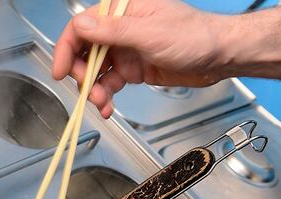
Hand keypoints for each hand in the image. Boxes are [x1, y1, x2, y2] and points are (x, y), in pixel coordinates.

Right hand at [52, 0, 226, 117]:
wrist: (220, 56)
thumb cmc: (195, 36)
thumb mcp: (150, 34)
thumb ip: (113, 32)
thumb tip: (82, 27)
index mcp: (121, 11)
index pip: (81, 27)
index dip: (66, 50)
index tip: (60, 71)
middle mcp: (119, 29)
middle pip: (84, 52)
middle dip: (82, 75)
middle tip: (88, 91)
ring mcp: (125, 49)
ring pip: (95, 71)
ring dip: (94, 90)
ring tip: (102, 103)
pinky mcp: (132, 68)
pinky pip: (109, 83)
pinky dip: (106, 97)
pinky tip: (108, 107)